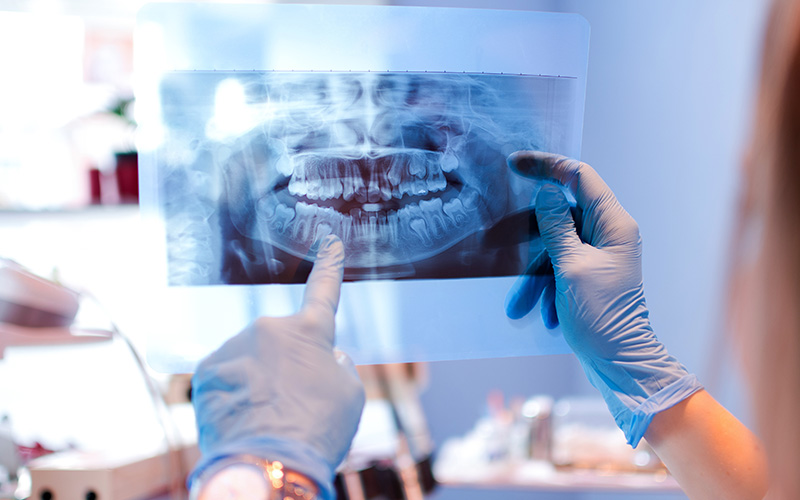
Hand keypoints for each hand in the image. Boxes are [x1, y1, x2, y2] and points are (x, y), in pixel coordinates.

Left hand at [189, 235, 364, 498]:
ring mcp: (234, 347)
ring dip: (259, 383)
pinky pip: (226, 377)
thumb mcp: (350, 396)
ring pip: (251, 361)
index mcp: (310, 331)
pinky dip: (235, 395)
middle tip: (295, 405)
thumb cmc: (317, 431)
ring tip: (268, 419)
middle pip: (282, 345)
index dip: (329, 266)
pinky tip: (243, 420)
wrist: (267, 464)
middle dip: (287, 367)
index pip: (324, 291)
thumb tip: (325, 360)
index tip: (330, 242)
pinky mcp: (206, 370)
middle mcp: (269, 329)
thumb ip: (337, 367)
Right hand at [505, 151, 701, 446]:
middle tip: (495, 243)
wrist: (620, 364)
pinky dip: (545, 287)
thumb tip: (547, 191)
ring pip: (555, 248)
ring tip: (518, 306)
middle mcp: (609, 234)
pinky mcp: (590, 276)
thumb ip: (556, 226)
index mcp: (614, 224)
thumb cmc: (602, 316)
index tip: (514, 164)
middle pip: (560, 216)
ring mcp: (599, 255)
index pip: (579, 177)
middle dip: (529, 239)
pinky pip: (559, 268)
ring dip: (534, 275)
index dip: (547, 165)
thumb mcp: (571, 267)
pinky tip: (538, 314)